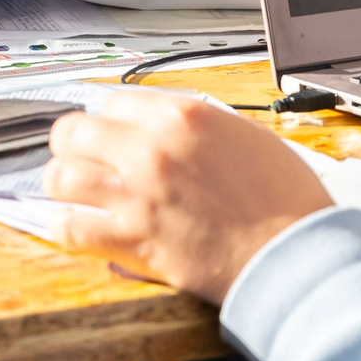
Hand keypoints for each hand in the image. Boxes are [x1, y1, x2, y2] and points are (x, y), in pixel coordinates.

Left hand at [40, 86, 331, 302]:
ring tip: (72, 192)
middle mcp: (152, 148)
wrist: (299, 259)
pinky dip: (66, 227)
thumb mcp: (248, 137)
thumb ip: (198, 126)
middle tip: (79, 158)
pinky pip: (71, 228)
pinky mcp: (134, 241)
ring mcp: (138, 195)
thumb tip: (165, 127)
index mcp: (184, 116)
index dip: (109, 120)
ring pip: (62, 176)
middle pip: (74, 131)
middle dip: (73, 144)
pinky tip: (74, 226)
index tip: (110, 135)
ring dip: (64, 184)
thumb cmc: (286, 202)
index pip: (114, 101)